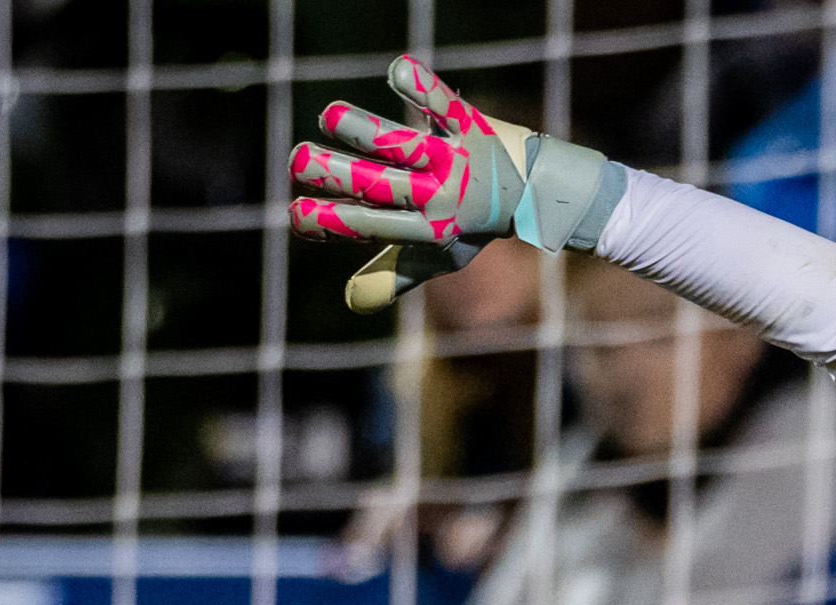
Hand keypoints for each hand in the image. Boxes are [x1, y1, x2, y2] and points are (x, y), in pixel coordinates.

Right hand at [287, 54, 622, 312]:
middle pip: (380, 186)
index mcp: (426, 230)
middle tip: (298, 160)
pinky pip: (445, 105)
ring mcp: (455, 160)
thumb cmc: (476, 227)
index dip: (331, 223)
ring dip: (365, 130)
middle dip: (335, 175)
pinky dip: (422, 86)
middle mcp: (438, 197)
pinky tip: (397, 71)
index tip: (296, 216)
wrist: (539, 195)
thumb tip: (352, 302)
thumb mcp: (438, 257)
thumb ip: (392, 274)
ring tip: (329, 117)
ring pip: (403, 144)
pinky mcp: (472, 126)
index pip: (370, 227)